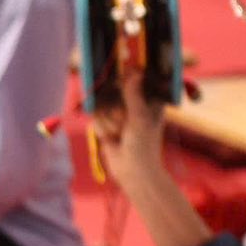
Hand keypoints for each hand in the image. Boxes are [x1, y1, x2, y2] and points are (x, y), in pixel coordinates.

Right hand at [93, 75, 167, 194]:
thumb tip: (133, 74)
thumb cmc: (143, 145)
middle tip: (124, 124)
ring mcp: (118, 114)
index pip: (136, 80)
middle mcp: (134, 105)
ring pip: (103, 106)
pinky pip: (96, 119)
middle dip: (116, 109)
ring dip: (110, 123)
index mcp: (149, 100)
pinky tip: (111, 139)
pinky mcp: (106, 124)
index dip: (127, 78)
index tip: (120, 79)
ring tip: (120, 135)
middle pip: (114, 92)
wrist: (132, 171)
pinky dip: (102, 129)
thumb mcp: (140, 118)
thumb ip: (134, 95)